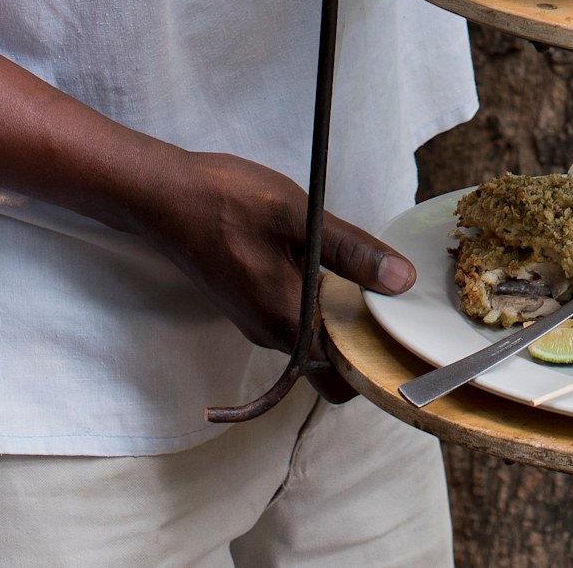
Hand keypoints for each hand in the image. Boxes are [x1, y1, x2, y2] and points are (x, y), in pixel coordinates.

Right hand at [140, 149, 414, 397]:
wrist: (164, 197)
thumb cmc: (226, 201)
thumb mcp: (298, 215)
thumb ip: (350, 251)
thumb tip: (401, 281)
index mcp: (287, 320)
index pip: (344, 376)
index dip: (380, 361)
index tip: (409, 332)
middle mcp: (271, 333)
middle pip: (332, 364)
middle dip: (367, 340)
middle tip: (399, 301)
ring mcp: (258, 320)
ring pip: (314, 340)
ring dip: (344, 318)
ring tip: (374, 280)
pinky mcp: (251, 302)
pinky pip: (296, 320)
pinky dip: (321, 305)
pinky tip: (334, 267)